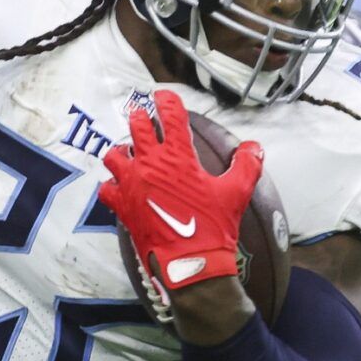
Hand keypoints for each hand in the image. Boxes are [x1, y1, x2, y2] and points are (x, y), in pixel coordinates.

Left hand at [98, 90, 261, 294]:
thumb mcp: (237, 192)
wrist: (191, 264)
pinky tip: (119, 186)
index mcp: (178, 157)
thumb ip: (246, 165)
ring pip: (114, 155)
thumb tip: (254, 147)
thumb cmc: (214, 227)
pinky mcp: (122, 206)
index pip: (169, 115)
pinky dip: (111, 185)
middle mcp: (150, 165)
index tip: (164, 95)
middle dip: (140, 117)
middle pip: (136, 127)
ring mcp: (132, 185)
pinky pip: (106, 189)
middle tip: (144, 116)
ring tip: (129, 153)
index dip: (167, 100)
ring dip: (122, 151)